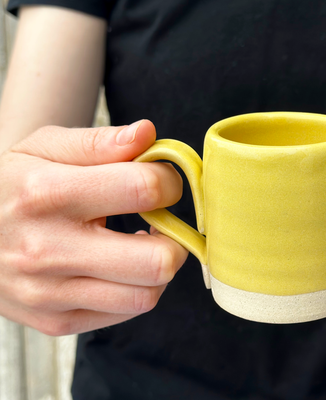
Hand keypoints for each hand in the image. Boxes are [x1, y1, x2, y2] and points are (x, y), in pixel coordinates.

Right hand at [0, 121, 186, 334]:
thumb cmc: (12, 186)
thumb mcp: (43, 148)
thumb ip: (99, 142)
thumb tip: (147, 134)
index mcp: (47, 193)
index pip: (142, 189)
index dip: (170, 182)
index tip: (164, 182)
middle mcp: (47, 249)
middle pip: (156, 260)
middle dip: (175, 238)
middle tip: (161, 222)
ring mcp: (50, 293)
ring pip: (146, 296)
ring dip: (158, 268)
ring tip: (142, 245)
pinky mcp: (56, 321)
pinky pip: (125, 313)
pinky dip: (136, 289)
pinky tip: (120, 267)